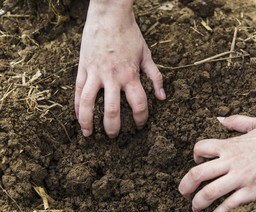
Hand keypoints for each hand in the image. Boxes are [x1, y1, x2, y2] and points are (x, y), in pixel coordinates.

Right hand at [75, 1, 165, 137]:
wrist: (109, 15)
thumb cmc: (130, 35)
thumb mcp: (147, 55)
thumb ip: (155, 77)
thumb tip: (162, 97)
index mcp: (131, 75)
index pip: (138, 104)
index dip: (141, 119)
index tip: (140, 125)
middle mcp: (113, 77)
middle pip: (112, 110)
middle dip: (114, 128)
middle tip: (114, 137)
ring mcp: (95, 73)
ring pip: (89, 103)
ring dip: (88, 121)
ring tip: (88, 134)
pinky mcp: (83, 68)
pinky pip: (78, 90)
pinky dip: (77, 105)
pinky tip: (78, 117)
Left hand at [179, 115, 255, 211]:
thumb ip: (236, 122)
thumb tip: (220, 119)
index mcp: (231, 144)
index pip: (200, 148)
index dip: (195, 157)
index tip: (197, 164)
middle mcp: (231, 160)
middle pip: (197, 173)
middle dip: (185, 186)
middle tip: (183, 193)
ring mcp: (241, 176)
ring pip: (209, 192)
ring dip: (197, 202)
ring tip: (194, 208)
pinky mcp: (253, 190)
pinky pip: (229, 205)